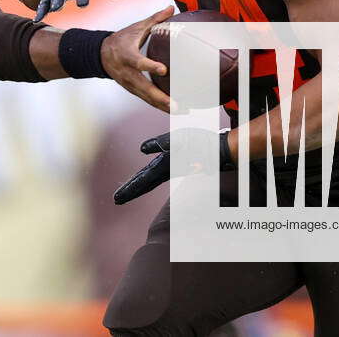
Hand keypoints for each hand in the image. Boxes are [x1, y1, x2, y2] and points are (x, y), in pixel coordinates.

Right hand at [100, 6, 173, 110]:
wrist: (100, 55)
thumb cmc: (120, 41)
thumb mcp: (136, 28)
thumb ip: (154, 19)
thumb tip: (170, 9)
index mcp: (127, 56)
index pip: (138, 62)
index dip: (150, 66)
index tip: (163, 69)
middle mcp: (127, 73)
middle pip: (144, 88)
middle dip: (160, 98)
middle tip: (176, 104)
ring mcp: (129, 84)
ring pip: (146, 98)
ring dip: (163, 105)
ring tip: (181, 110)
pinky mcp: (132, 90)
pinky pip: (146, 100)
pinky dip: (159, 106)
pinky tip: (173, 109)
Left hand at [113, 128, 234, 204]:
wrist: (222, 151)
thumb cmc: (202, 143)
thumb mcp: (180, 139)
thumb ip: (161, 143)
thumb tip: (142, 149)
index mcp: (165, 167)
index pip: (143, 180)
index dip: (130, 189)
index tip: (116, 199)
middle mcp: (167, 171)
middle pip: (145, 183)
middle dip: (131, 191)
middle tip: (116, 200)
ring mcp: (172, 169)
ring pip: (151, 180)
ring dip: (138, 186)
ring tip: (126, 192)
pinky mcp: (177, 165)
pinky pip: (158, 174)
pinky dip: (149, 179)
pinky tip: (146, 179)